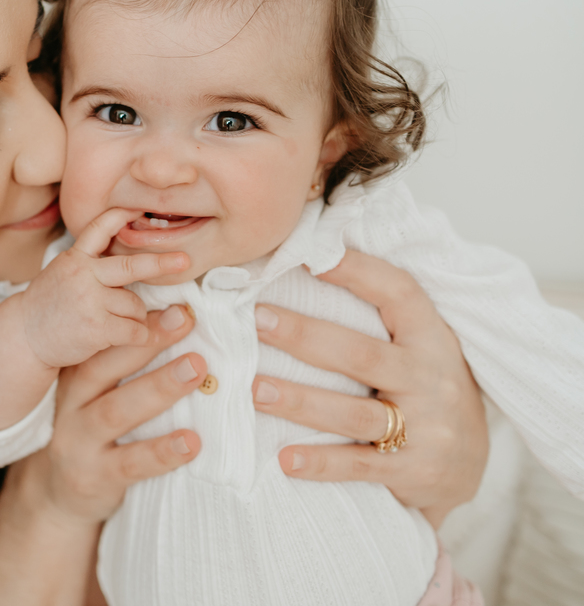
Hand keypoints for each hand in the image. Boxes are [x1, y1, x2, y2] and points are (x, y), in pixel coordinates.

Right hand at [0, 308, 204, 605]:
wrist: (59, 495)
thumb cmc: (93, 435)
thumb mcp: (98, 397)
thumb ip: (125, 370)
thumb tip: (181, 326)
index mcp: (76, 379)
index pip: (102, 344)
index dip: (136, 323)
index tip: (175, 305)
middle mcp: (72, 405)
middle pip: (104, 368)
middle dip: (145, 343)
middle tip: (185, 320)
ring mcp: (80, 442)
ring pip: (116, 411)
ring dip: (158, 388)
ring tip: (197, 369)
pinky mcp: (96, 477)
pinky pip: (131, 463)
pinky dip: (162, 451)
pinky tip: (192, 441)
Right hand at [13, 207, 188, 367]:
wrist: (23, 336)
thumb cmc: (48, 306)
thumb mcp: (62, 273)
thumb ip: (88, 262)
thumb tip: (125, 252)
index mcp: (75, 258)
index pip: (99, 228)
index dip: (120, 216)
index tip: (139, 209)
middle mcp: (82, 275)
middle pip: (131, 266)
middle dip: (160, 263)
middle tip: (183, 260)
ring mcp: (89, 300)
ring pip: (135, 305)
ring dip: (134, 316)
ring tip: (115, 323)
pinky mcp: (96, 327)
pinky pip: (135, 329)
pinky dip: (139, 335)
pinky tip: (130, 337)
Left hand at [250, 250, 487, 526]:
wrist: (470, 469)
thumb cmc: (425, 392)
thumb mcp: (419, 349)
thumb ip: (378, 318)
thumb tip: (309, 263)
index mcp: (432, 339)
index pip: (398, 293)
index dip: (357, 271)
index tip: (309, 255)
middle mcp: (431, 380)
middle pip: (361, 354)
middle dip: (304, 336)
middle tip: (256, 321)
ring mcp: (427, 428)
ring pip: (355, 413)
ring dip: (301, 402)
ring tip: (256, 390)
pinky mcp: (414, 471)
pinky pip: (361, 466)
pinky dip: (322, 463)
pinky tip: (285, 460)